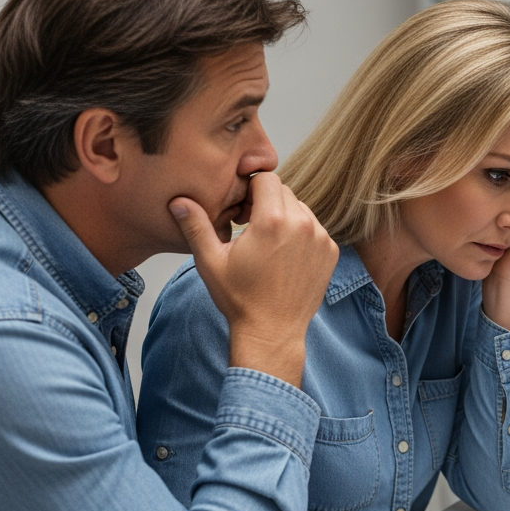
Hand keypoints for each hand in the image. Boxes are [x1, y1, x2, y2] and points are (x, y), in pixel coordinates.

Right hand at [169, 173, 336, 386]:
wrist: (272, 331)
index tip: (242, 211)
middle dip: (266, 202)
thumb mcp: (210, 261)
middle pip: (285, 191)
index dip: (251, 189)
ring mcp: (321, 238)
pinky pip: (315, 228)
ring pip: (301, 208)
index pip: (266, 178)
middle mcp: (302, 224)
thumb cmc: (240, 299)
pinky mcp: (331, 251)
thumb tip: (178, 201)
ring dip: (285, 216)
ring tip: (267, 242)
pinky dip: (301, 233)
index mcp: (273, 220)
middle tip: (251, 227)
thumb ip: (195, 225)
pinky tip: (284, 255)